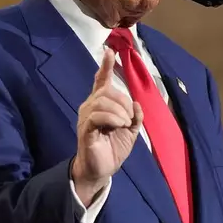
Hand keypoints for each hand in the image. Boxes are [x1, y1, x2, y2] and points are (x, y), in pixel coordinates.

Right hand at [72, 49, 143, 205]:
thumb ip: (135, 117)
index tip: (109, 51)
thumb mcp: (130, 131)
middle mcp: (90, 106)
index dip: (105, 66)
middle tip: (130, 119)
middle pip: (107, 91)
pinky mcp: (85, 129)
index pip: (101, 81)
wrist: (101, 170)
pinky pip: (98, 116)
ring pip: (103, 101)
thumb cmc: (113, 148)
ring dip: (119, 111)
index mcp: (101, 104)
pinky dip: (112, 118)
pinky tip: (119, 125)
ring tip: (125, 124)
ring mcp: (86, 117)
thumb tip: (137, 104)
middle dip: (123, 101)